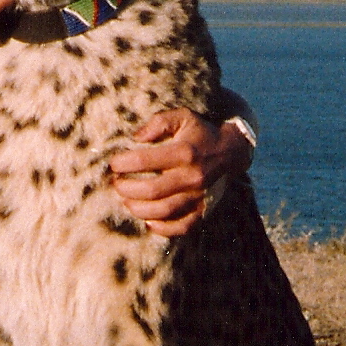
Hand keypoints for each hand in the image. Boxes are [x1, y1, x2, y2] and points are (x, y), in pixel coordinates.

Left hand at [108, 108, 254, 236]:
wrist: (231, 152)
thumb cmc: (200, 133)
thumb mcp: (183, 117)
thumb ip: (159, 122)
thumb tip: (136, 137)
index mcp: (185, 152)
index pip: (144, 160)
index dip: (123, 163)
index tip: (114, 163)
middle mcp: (192, 176)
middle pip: (151, 190)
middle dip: (126, 189)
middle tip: (117, 184)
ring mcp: (199, 196)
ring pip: (163, 211)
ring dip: (138, 209)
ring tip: (127, 201)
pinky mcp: (203, 210)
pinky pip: (181, 227)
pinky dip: (162, 228)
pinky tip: (148, 220)